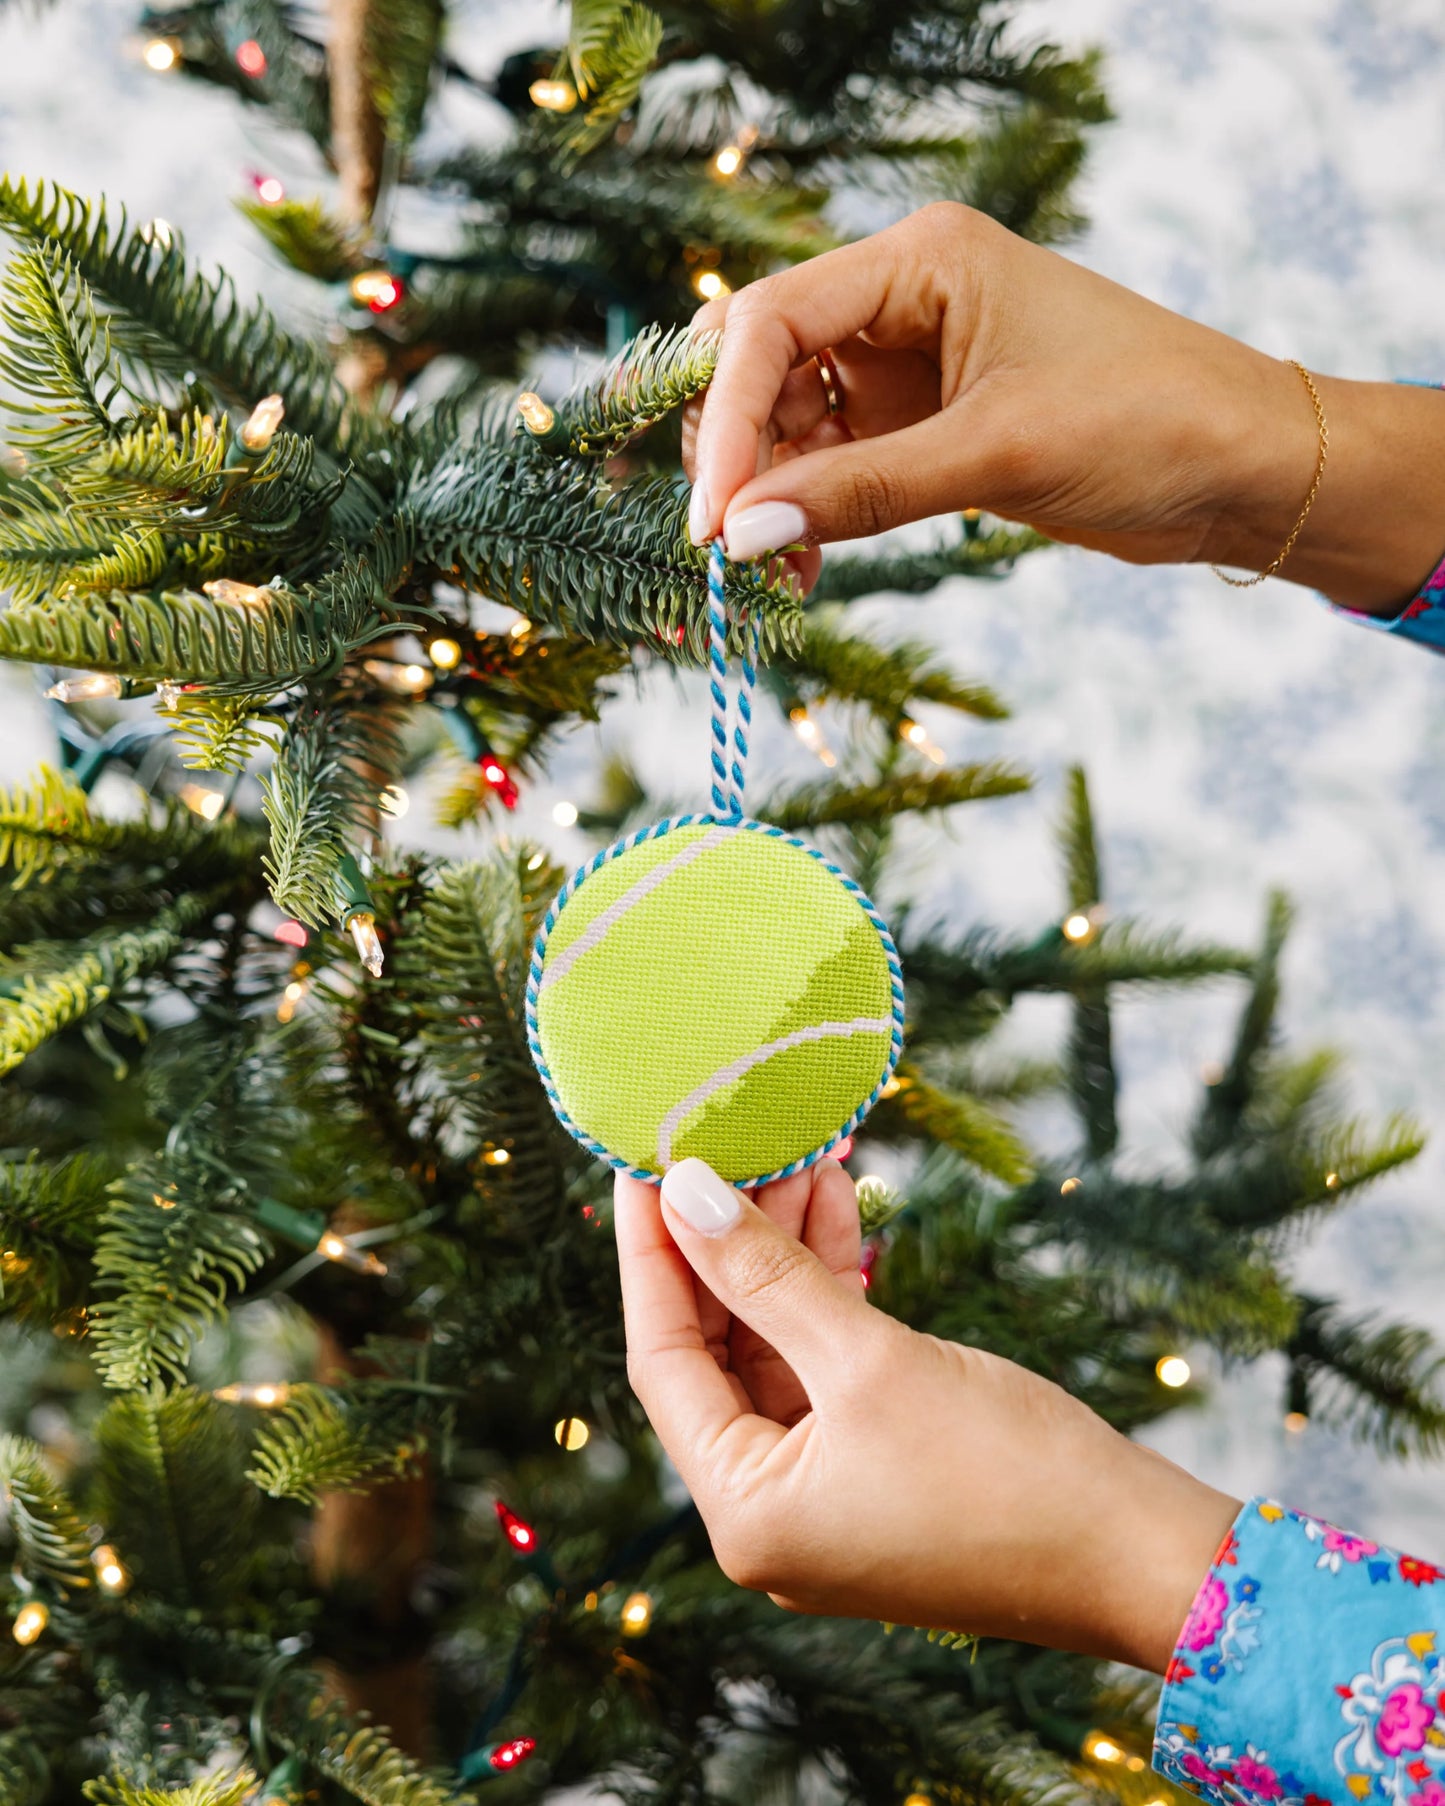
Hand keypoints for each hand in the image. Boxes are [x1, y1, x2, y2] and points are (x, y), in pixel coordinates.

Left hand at [615, 1155, 1240, 1669]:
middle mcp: (769, 1512)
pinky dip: (828, 1290)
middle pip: (717, 1348)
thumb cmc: (1008, 1473)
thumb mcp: (870, 1359)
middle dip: (727, 1240)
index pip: (662, 1358)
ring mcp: (825, 1493)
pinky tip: (834, 1207)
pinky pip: (826, 1364)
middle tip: (728, 1141)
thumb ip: (768, 1275)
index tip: (641, 1162)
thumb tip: (687, 1195)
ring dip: (783, 1252)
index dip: (652, 1252)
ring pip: (776, 1346)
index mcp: (744, 1512)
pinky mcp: (877, 1468)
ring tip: (796, 1150)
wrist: (1145, 1554)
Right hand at [683, 202, 1444, 611]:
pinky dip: (811, 513)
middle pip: (767, 368)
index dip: (730, 417)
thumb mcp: (997, 453)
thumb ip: (864, 491)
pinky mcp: (926, 427)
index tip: (712, 518)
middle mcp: (904, 302)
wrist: (1245, 469)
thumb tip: (740, 533)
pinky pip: (837, 466)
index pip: (775, 322)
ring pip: (794, 425)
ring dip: (771, 496)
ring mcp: (911, 367)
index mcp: (922, 260)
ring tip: (770, 572)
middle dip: (741, 456)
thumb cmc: (1147, 422)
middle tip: (731, 548)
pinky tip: (801, 564)